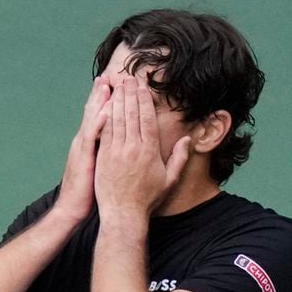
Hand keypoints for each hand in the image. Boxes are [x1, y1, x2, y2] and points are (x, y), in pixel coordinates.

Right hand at [54, 76, 110, 221]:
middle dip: (101, 93)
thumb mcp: (98, 166)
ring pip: (91, 120)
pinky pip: (91, 138)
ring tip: (106, 84)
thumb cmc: (89, 191)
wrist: (72, 208)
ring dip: (98, 101)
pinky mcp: (83, 158)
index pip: (98, 116)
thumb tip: (117, 142)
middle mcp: (83, 141)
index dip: (105, 100)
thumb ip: (105, 151)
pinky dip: (97, 124)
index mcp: (89, 143)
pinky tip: (105, 112)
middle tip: (109, 75)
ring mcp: (82, 148)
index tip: (116, 84)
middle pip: (92, 112)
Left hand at [94, 76, 190, 221]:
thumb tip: (187, 139)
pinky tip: (105, 104)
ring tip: (117, 85)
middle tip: (129, 78)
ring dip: (118, 100)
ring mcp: (116, 151)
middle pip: (132, 114)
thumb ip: (179, 158)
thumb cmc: (148, 199)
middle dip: (130, 94)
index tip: (143, 86)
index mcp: (150, 151)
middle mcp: (133, 148)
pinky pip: (105, 131)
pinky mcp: (103, 156)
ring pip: (117, 119)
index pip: (148, 118)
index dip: (145, 99)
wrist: (124, 214)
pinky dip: (105, 116)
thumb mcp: (170, 179)